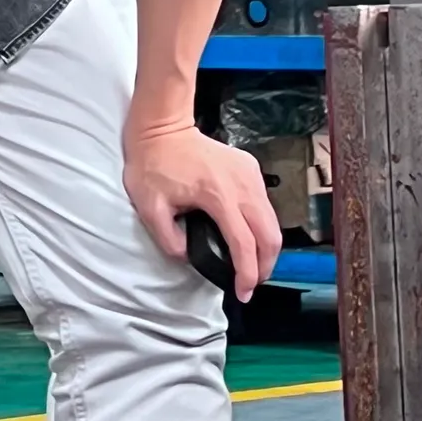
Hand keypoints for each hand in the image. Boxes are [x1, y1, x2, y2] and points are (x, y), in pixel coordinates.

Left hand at [124, 121, 280, 303]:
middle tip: (251, 283)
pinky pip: (265, 205)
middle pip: (270, 236)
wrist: (162, 127)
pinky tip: (249, 237)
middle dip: (264, 266)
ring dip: (266, 247)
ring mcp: (250, 174)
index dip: (247, 274)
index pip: (244, 244)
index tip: (243, 292)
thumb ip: (168, 239)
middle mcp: (242, 185)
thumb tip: (189, 256)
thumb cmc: (152, 164)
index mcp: (218, 195)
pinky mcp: (251, 168)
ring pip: (273, 221)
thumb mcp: (148, 206)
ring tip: (252, 266)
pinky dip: (263, 226)